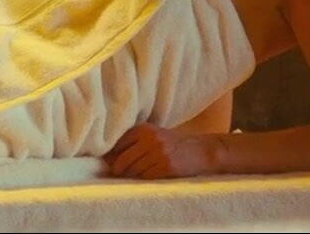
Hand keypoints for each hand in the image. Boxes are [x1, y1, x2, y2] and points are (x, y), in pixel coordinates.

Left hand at [104, 123, 218, 178]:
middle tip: (117, 174)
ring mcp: (159, 153)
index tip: (109, 163)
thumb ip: (134, 142)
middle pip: (123, 160)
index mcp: (144, 129)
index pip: (118, 144)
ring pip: (133, 170)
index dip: (111, 156)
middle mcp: (150, 139)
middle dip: (118, 170)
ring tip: (131, 177)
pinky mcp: (166, 166)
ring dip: (130, 177)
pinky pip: (146, 177)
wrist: (202, 150)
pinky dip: (143, 180)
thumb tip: (108, 158)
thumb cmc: (174, 144)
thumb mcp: (154, 136)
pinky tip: (146, 178)